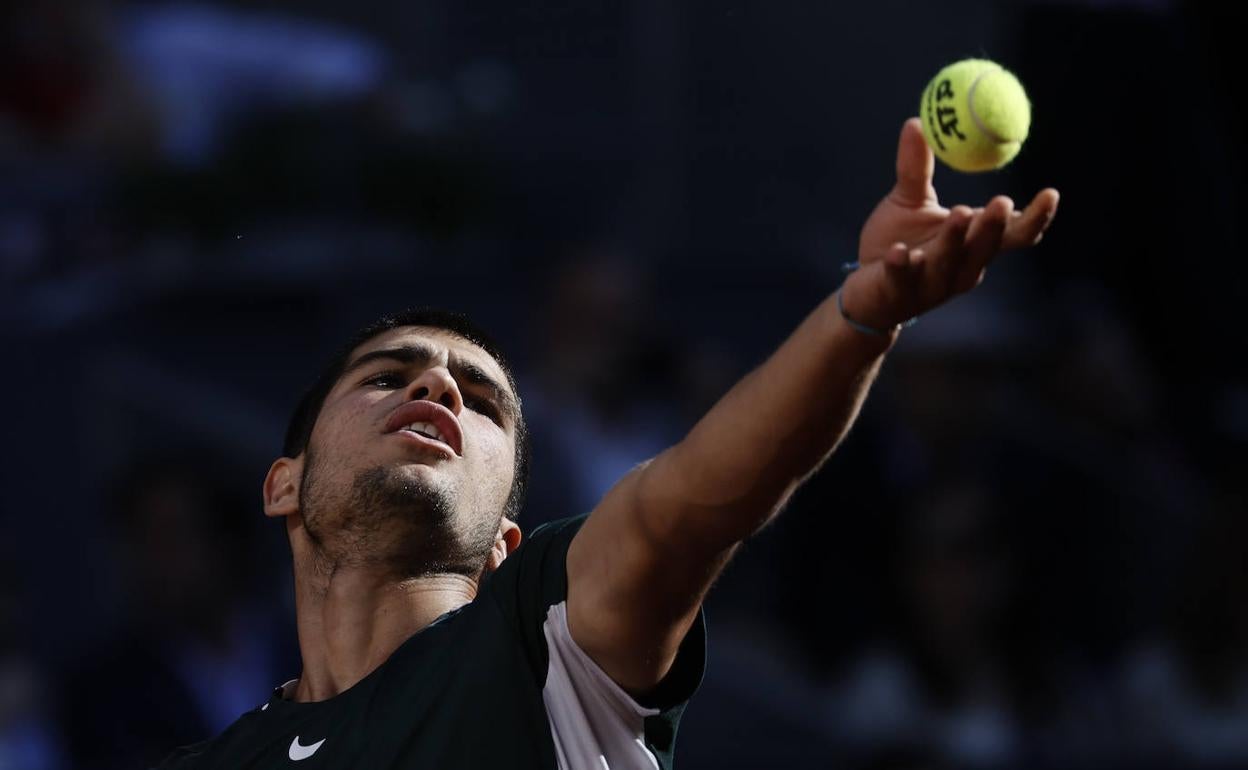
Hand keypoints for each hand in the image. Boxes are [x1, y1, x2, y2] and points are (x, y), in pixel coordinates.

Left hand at [843, 118, 1059, 330]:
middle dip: (994, 226)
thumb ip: (916, 168)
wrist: (866, 291)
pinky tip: (900, 252)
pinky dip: (903, 266)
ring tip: (961, 213)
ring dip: (956, 240)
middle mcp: (961, 268)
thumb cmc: (897, 243)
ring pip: (949, 264)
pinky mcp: (897, 294)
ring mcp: (931, 286)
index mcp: (973, 245)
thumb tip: (917, 121)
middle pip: (985, 248)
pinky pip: (902, 279)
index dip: (1035, 218)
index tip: (1051, 193)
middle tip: (1002, 202)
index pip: (1013, 235)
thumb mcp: (908, 201)